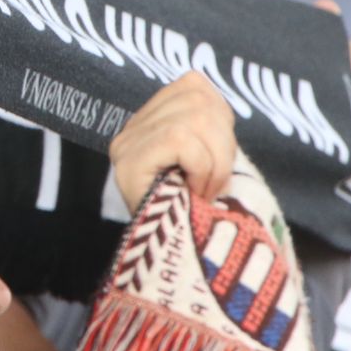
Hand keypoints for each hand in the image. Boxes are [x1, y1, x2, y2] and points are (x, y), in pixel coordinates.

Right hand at [109, 71, 235, 210]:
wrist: (183, 265)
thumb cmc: (200, 214)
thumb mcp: (207, 161)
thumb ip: (206, 127)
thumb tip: (215, 98)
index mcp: (149, 122)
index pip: (193, 86)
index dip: (221, 117)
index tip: (219, 158)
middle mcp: (131, 130)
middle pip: (198, 99)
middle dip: (223, 142)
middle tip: (217, 182)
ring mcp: (126, 144)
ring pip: (195, 117)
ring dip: (216, 158)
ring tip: (208, 189)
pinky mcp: (129, 160)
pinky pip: (181, 140)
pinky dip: (202, 167)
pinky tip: (197, 191)